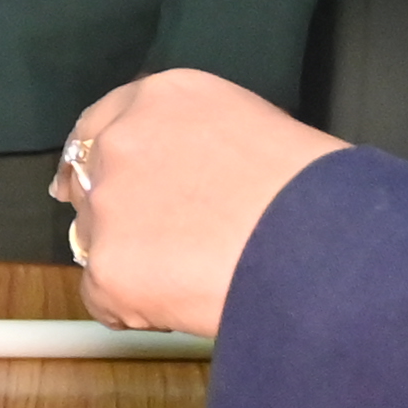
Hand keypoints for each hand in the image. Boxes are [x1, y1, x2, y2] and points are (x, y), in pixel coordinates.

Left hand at [53, 72, 347, 340]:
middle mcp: (120, 142)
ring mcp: (108, 205)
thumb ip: (197, 141)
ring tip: (192, 276)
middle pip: (86, 181)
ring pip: (94, 241)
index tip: (89, 182)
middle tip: (152, 244)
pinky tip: (184, 305)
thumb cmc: (313, 190)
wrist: (321, 244)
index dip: (98, 161)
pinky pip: (102, 298)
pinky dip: (133, 309)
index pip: (99, 124)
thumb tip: (182, 173)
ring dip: (129, 261)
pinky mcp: (108, 268)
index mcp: (160, 98)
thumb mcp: (251, 127)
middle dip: (111, 212)